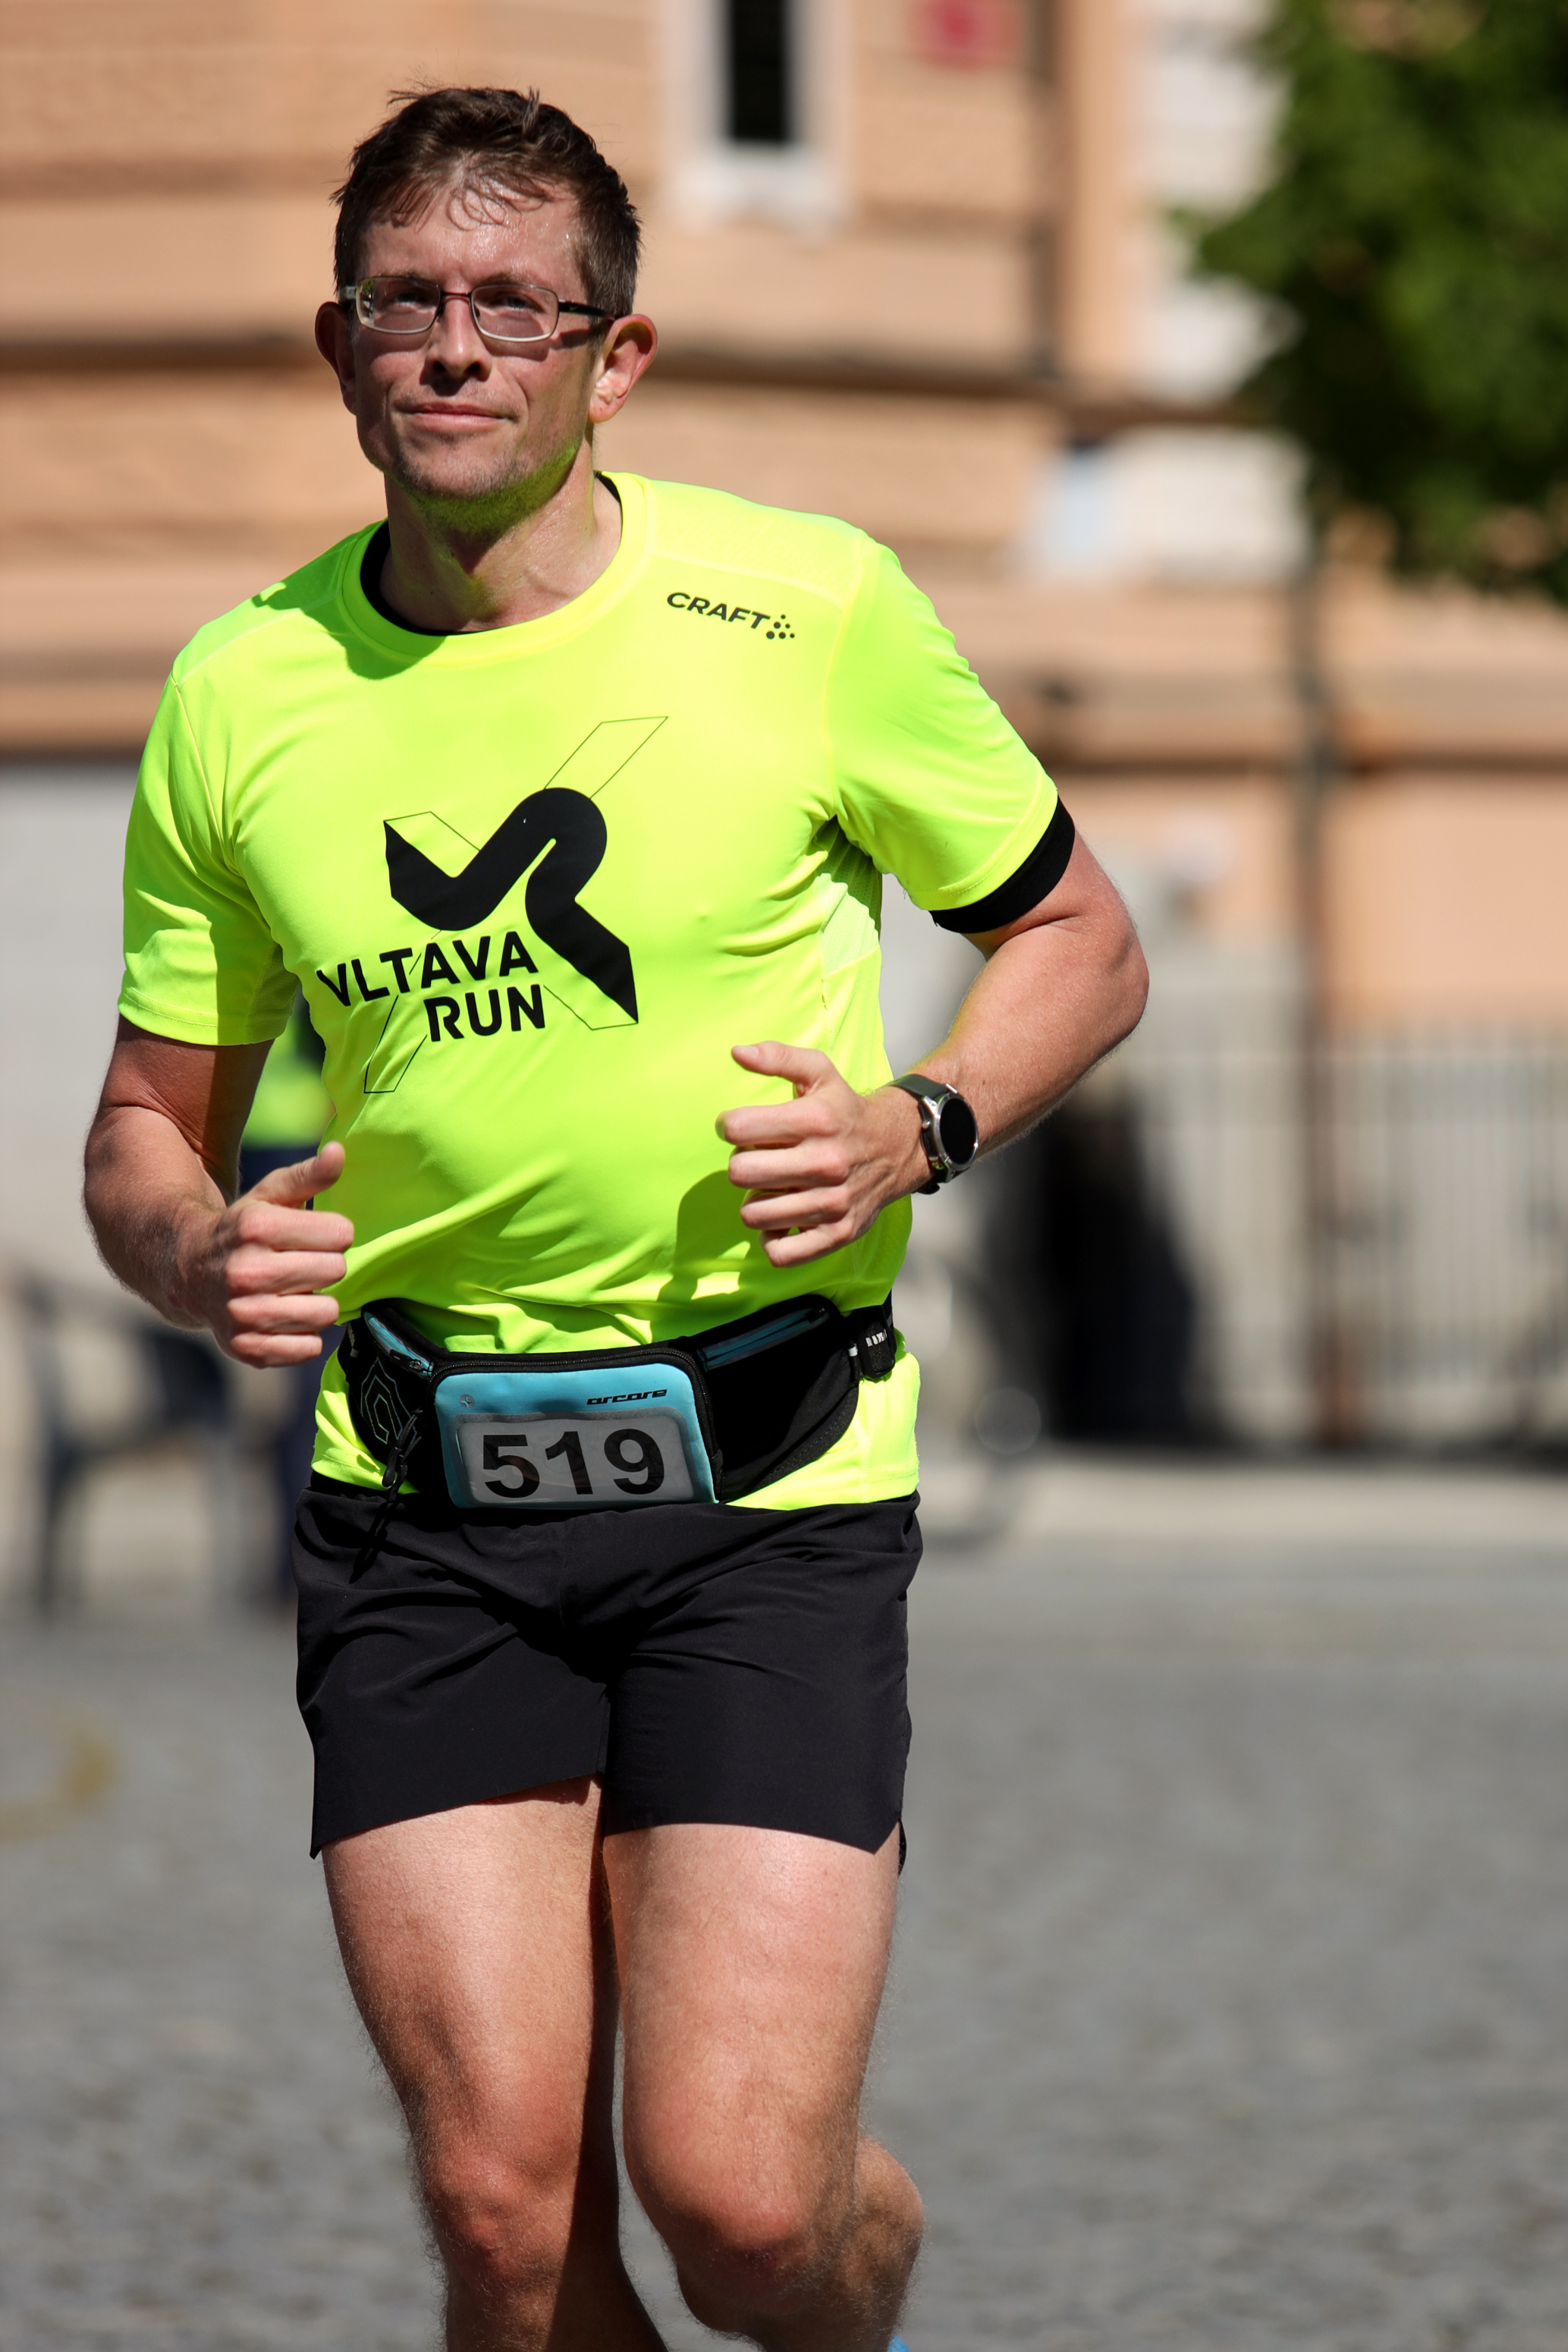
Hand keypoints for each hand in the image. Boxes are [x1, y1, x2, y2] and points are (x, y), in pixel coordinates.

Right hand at [173, 1143, 353, 1366]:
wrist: (185, 1271)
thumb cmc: (242, 1230)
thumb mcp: (270, 1196)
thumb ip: (309, 1175)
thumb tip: (339, 1152)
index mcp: (256, 1228)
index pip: (340, 1234)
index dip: (334, 1234)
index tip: (315, 1236)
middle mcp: (247, 1271)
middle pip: (335, 1271)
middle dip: (326, 1266)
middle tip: (302, 1264)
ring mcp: (244, 1313)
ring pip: (325, 1312)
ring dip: (317, 1302)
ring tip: (294, 1291)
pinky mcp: (245, 1348)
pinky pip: (308, 1348)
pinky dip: (304, 1336)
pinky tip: (285, 1318)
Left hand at [721, 1043, 927, 1267]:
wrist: (899, 1147)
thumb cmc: (845, 1110)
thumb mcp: (819, 1072)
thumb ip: (777, 1056)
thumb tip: (736, 1052)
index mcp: (816, 1119)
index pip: (738, 1128)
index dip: (730, 1126)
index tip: (743, 1127)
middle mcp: (825, 1162)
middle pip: (740, 1173)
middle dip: (742, 1164)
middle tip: (760, 1158)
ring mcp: (832, 1203)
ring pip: (753, 1213)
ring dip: (756, 1200)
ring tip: (774, 1187)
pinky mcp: (837, 1234)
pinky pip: (780, 1252)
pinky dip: (772, 1238)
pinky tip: (782, 1218)